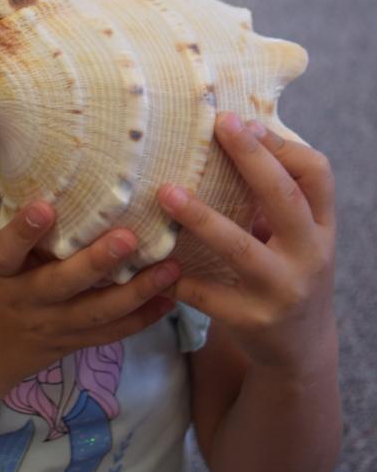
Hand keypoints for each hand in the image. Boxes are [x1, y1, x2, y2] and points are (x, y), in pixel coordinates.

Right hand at [0, 204, 180, 401]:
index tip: (44, 207)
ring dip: (137, 291)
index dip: (24, 230)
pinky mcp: (73, 344)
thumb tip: (58, 185)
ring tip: (170, 268)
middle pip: (62, 283)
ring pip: (97, 311)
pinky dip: (142, 318)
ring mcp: (53, 326)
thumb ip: (21, 236)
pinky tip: (169, 299)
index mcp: (0, 274)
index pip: (7, 250)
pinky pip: (111, 333)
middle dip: (97, 262)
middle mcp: (27, 301)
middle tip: (129, 237)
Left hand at [157, 113, 336, 372]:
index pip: (317, 174)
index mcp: (321, 227)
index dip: (282, 145)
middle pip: (284, 198)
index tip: (244, 121)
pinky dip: (177, 276)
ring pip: (240, 248)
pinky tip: (149, 260)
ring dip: (200, 217)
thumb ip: (273, 198)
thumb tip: (230, 133)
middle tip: (220, 126)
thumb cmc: (286, 272)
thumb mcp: (296, 237)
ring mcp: (282, 290)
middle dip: (252, 159)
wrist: (298, 350)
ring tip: (166, 193)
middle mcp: (310, 255)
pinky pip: (207, 294)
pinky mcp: (251, 321)